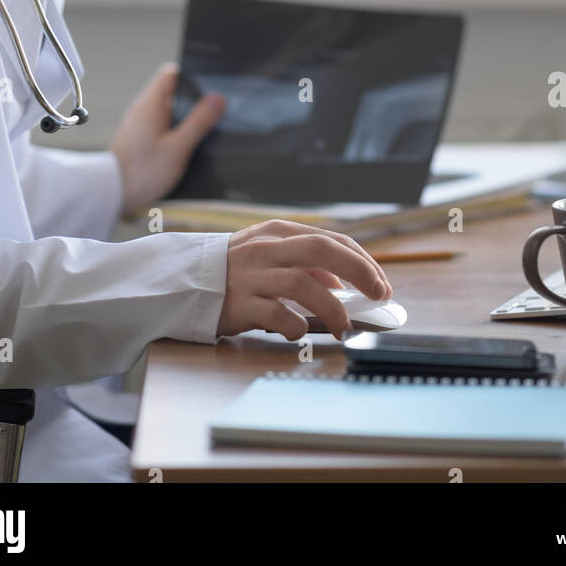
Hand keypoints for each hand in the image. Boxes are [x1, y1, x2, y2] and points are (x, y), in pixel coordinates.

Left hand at [108, 61, 225, 215]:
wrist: (111, 195)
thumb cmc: (141, 172)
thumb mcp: (178, 148)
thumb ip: (199, 122)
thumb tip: (217, 99)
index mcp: (150, 103)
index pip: (171, 73)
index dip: (192, 76)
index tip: (210, 86)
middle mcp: (142, 110)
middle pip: (172, 94)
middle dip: (193, 102)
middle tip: (213, 113)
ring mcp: (139, 125)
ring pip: (168, 113)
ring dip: (184, 121)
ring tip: (202, 133)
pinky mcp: (138, 140)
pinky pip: (161, 128)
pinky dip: (174, 133)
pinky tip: (185, 149)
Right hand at [215, 218, 393, 341]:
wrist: (184, 281)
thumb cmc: (236, 269)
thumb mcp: (270, 254)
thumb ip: (304, 263)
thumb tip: (342, 280)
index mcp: (279, 232)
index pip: (332, 239)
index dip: (363, 262)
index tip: (381, 284)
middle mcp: (267, 248)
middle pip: (321, 250)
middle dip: (358, 271)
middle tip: (379, 295)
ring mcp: (252, 275)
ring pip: (303, 284)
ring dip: (332, 308)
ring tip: (344, 327)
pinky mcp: (239, 304)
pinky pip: (278, 316)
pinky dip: (297, 326)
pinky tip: (300, 334)